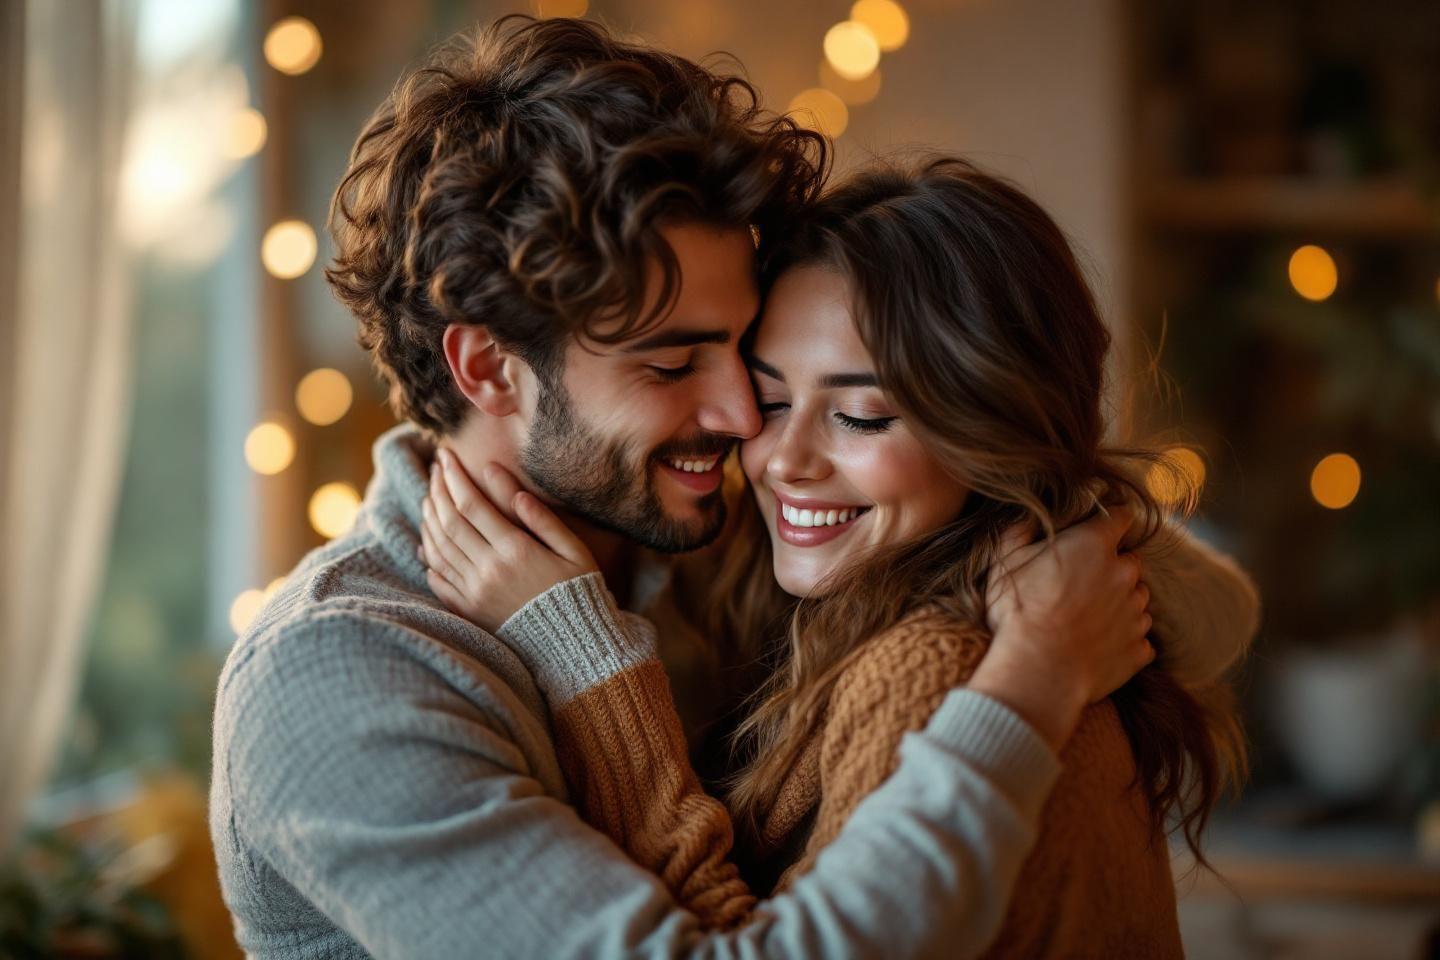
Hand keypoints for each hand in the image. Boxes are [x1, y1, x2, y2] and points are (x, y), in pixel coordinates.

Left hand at [419, 449, 597, 633]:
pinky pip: (438, 579)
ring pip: (438, 547)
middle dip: (438, 490)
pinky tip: (427, 541)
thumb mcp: (573, 551)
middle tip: (435, 468)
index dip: (455, 477)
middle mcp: (489, 570)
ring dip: (429, 518)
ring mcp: (475, 592)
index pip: (472, 504)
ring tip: (429, 496)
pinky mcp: (469, 610)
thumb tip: (513, 490)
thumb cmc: (579, 592)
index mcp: (516, 550)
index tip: (447, 455)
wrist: (573, 645)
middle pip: (449, 522)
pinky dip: (429, 557)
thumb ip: (543, 519)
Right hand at [970, 507, 1153, 749]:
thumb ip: (1019, 530)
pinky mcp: (1139, 648)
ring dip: (1118, 604)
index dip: (1112, 520)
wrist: (1037, 671)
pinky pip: (1138, 638)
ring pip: (1136, 600)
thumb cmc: (1018, 612)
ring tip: (1086, 620)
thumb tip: (1027, 517)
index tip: (1099, 529)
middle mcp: (1125, 574)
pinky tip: (1095, 647)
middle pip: (1130, 562)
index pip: (1122, 516)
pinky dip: (1122, 639)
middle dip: (1111, 568)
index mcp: (1095, 544)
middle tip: (1079, 586)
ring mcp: (1136, 613)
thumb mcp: (1004, 560)